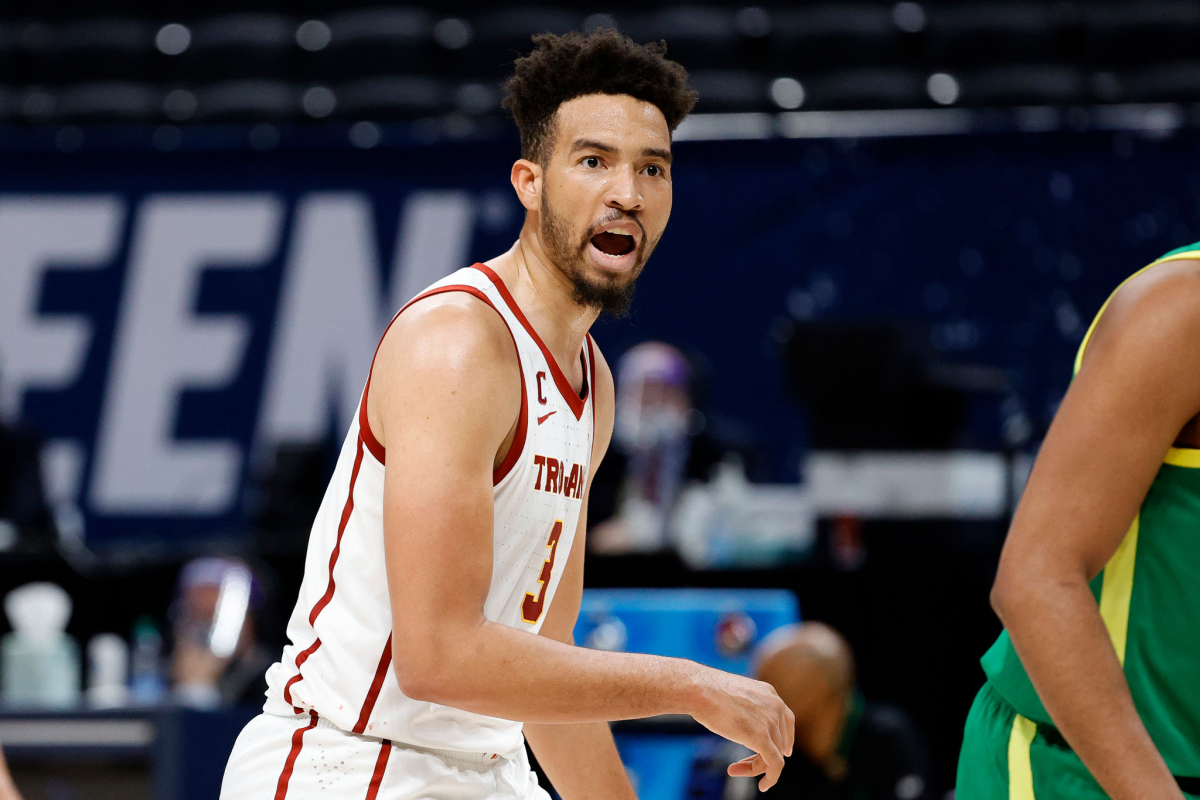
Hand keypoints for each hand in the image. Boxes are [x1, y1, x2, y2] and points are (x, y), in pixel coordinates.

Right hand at [687, 666, 794, 790]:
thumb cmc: (706, 691)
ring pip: (774, 754)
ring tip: (735, 770)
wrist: (699, 690)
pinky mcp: (762, 738)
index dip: (786, 738)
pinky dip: (771, 778)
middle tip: (742, 765)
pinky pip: (774, 764)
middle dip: (763, 755)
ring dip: (756, 767)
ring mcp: (771, 721)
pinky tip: (763, 786)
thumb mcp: (734, 696)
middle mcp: (775, 706)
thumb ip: (744, 708)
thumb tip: (743, 723)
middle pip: (779, 740)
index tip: (784, 752)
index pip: (786, 720)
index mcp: (769, 693)